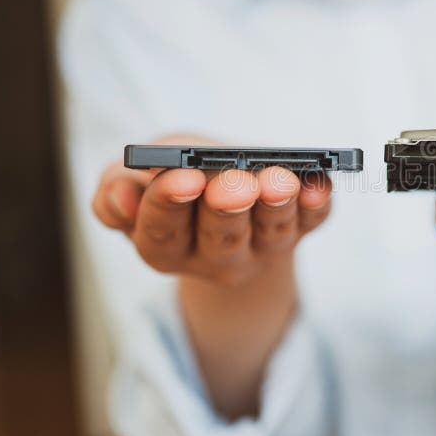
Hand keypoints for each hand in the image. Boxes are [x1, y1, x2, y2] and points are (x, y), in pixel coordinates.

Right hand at [92, 136, 332, 417]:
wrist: (220, 185)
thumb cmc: (170, 177)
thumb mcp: (132, 179)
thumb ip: (116, 191)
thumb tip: (122, 197)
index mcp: (164, 247)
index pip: (162, 232)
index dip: (170, 204)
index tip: (182, 176)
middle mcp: (215, 259)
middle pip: (222, 239)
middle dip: (228, 208)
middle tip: (233, 183)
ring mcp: (262, 248)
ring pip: (271, 233)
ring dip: (277, 205)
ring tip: (279, 179)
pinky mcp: (299, 229)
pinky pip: (312, 222)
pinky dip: (317, 204)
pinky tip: (319, 184)